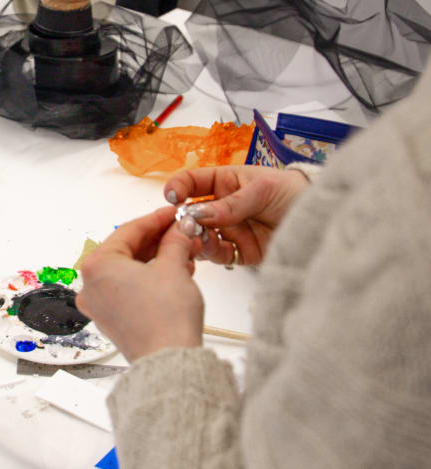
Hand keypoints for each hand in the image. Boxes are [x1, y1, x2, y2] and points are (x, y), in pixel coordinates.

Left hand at [76, 207, 203, 361]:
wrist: (168, 359)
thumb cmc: (164, 319)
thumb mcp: (174, 267)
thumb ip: (175, 242)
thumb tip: (179, 230)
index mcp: (97, 266)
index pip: (128, 231)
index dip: (156, 219)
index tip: (173, 214)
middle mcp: (91, 285)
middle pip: (126, 251)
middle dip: (157, 241)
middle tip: (181, 232)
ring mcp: (99, 305)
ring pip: (128, 270)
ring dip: (156, 259)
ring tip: (184, 253)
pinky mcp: (111, 320)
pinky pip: (128, 289)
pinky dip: (149, 278)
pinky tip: (173, 273)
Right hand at [165, 166, 308, 265]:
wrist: (325, 218)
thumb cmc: (294, 192)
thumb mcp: (262, 190)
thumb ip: (231, 204)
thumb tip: (198, 214)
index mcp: (225, 183)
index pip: (193, 182)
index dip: (178, 188)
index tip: (172, 197)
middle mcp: (223, 207)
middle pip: (191, 213)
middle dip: (184, 219)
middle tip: (185, 224)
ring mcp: (231, 230)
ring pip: (201, 236)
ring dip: (196, 237)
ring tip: (200, 237)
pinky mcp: (241, 252)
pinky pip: (219, 256)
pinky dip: (212, 253)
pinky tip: (214, 248)